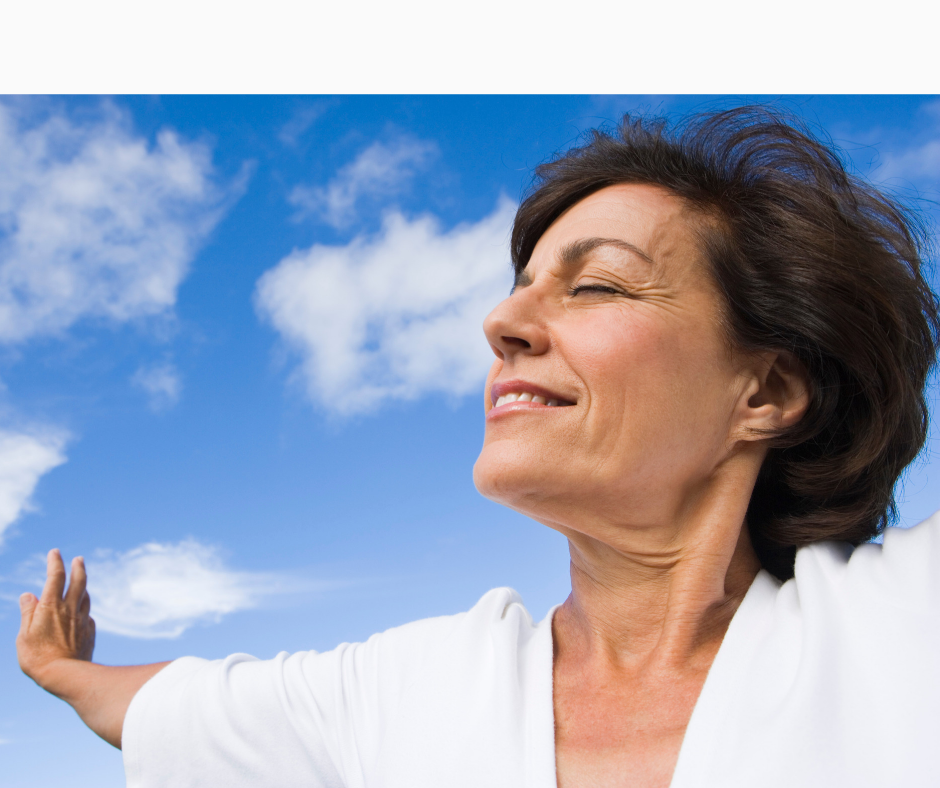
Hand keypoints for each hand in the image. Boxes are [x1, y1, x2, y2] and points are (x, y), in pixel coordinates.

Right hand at [17, 549, 95, 694]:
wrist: (65, 675)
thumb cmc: (37, 657)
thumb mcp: (24, 635)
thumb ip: (28, 613)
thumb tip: (28, 595)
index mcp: (51, 606)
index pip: (55, 576)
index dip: (55, 562)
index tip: (55, 552)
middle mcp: (70, 609)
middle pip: (78, 581)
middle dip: (78, 567)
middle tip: (79, 559)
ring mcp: (82, 619)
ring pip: (85, 597)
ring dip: (83, 586)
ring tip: (81, 582)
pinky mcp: (90, 631)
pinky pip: (88, 615)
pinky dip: (84, 610)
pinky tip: (82, 613)